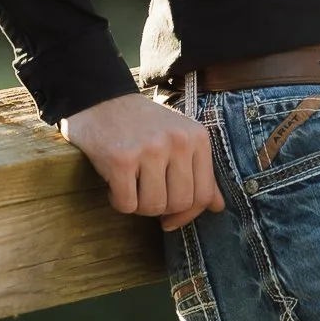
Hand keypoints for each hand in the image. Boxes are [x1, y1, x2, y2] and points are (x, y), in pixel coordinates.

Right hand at [62, 93, 224, 231]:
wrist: (101, 102)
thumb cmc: (143, 126)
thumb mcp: (179, 139)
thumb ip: (199, 172)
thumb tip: (218, 207)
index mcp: (197, 138)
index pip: (204, 194)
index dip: (187, 215)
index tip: (171, 219)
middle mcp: (178, 142)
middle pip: (179, 203)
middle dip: (161, 209)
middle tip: (146, 194)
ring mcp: (151, 149)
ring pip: (153, 207)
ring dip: (139, 206)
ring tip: (131, 186)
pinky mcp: (122, 159)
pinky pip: (127, 204)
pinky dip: (118, 201)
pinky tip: (114, 184)